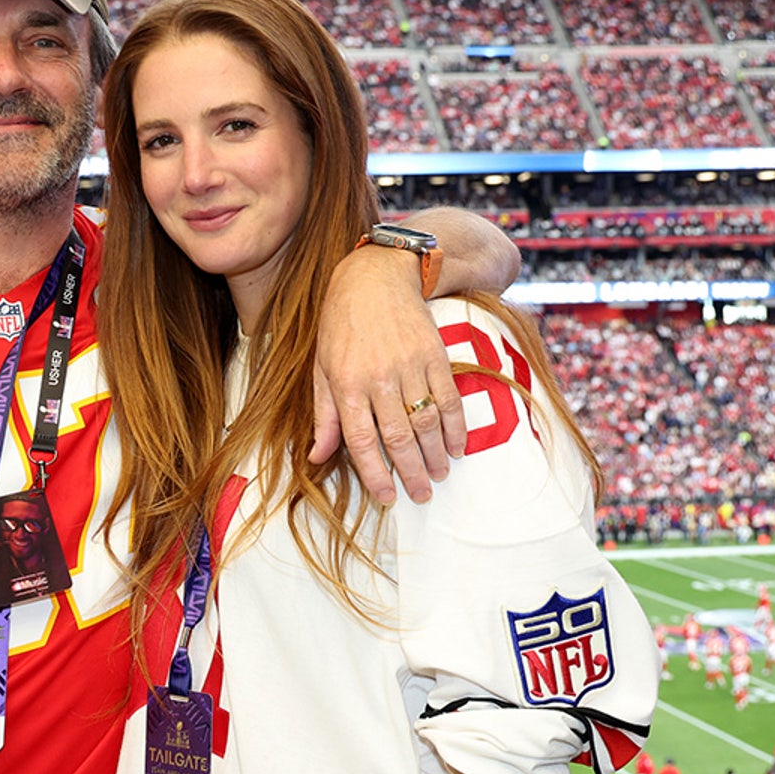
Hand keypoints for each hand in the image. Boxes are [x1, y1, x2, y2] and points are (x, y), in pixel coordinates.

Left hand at [310, 247, 465, 503]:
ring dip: (435, 454)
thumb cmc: (342, 325)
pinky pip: (450, 398)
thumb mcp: (322, 368)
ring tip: (439, 475)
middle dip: (411, 473)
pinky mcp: (436, 354)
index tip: (387, 496)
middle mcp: (379, 377)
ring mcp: (410, 365)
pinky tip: (457, 446)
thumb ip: (324, 415)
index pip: (361, 440)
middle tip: (421, 495)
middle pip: (399, 437)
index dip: (375, 473)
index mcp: (347, 384)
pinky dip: (456, 426)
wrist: (375, 277)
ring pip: (426, 421)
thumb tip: (317, 457)